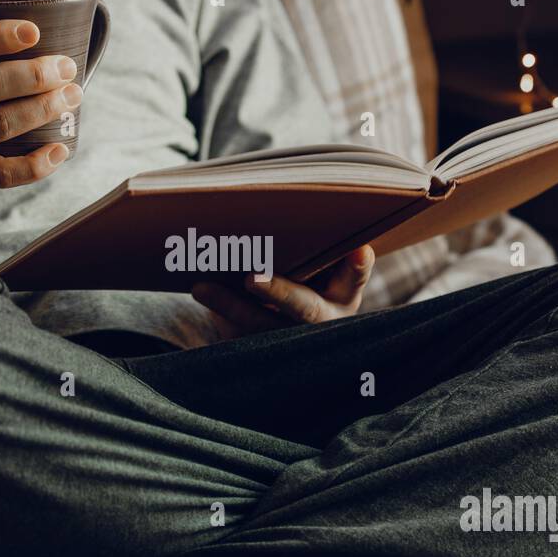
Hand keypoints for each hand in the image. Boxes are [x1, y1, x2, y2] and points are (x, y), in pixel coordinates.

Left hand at [191, 245, 374, 338]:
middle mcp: (321, 321)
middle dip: (278, 293)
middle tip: (251, 278)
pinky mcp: (258, 348)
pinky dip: (216, 311)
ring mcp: (288, 339)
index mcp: (343, 297)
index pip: (355, 278)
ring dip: (230, 306)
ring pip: (261, 326)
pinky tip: (198, 290)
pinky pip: (236, 333)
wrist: (283, 321)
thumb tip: (310, 208)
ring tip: (201, 287)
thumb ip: (321, 247)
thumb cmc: (306, 279)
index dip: (357, 267)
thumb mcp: (321, 267)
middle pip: (302, 309)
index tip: (358, 251)